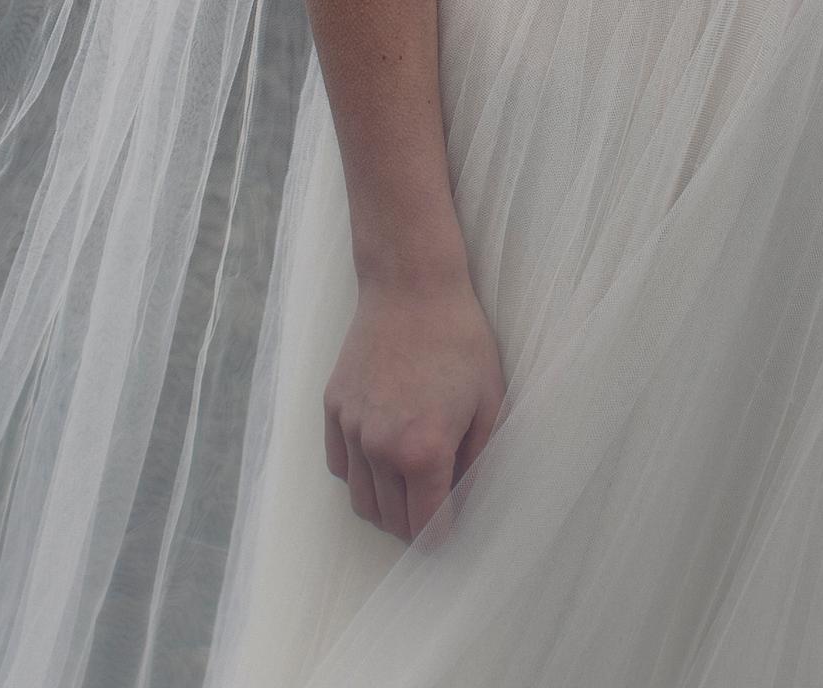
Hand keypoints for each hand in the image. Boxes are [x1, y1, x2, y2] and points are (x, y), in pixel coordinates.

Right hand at [322, 271, 507, 543]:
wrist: (411, 286)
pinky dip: (359, 476)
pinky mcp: (332, 407)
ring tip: (407, 492)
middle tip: (432, 513)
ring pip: (360, 500)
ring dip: (384, 507)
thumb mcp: (489, 403)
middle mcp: (379, 447)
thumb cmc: (460, 341)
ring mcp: (351, 427)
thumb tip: (462, 503)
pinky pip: (339, 466)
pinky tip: (381, 462)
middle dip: (412, 527)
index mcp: (423, 451)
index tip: (449, 530)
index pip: (424, 527)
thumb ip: (477, 463)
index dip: (440, 536)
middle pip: (390, 520)